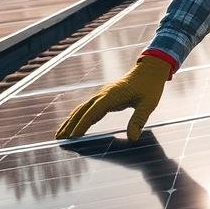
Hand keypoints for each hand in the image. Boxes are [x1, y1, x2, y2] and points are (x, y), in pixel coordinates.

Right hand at [54, 55, 170, 140]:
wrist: (150, 69)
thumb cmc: (150, 86)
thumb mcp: (148, 104)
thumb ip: (139, 120)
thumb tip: (132, 138)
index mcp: (112, 95)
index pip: (93, 112)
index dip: (82, 125)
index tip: (73, 137)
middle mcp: (103, 94)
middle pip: (82, 110)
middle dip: (70, 125)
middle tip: (59, 139)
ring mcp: (103, 94)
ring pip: (82, 109)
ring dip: (71, 121)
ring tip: (60, 134)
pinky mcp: (105, 96)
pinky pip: (89, 108)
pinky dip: (80, 117)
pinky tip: (76, 126)